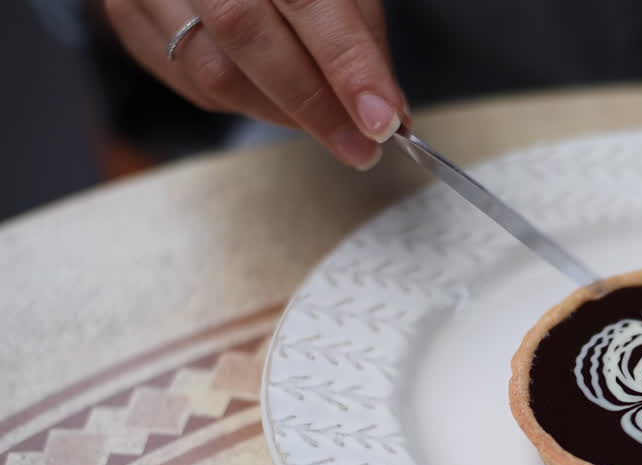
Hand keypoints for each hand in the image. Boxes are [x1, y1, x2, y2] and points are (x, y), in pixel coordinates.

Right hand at [101, 0, 408, 168]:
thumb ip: (360, 35)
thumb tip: (388, 110)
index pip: (308, 1)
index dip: (348, 66)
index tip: (383, 121)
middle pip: (248, 36)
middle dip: (315, 106)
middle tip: (361, 148)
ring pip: (213, 71)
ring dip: (281, 113)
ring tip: (325, 123)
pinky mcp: (127, 13)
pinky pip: (189, 82)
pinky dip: (244, 102)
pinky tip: (274, 98)